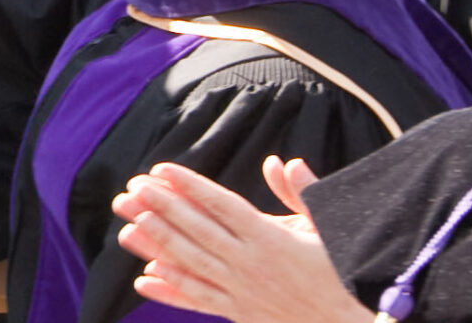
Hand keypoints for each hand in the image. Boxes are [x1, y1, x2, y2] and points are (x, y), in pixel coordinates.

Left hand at [112, 158, 365, 322]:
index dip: (188, 186)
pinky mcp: (239, 312)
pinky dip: (171, 289)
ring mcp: (241, 290)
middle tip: (131, 188)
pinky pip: (199, 299)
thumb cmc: (344, 272)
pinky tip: (144, 279)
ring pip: (191, 263)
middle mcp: (250, 264)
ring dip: (157, 244)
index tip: (160, 169)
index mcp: (270, 238)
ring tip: (127, 225)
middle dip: (161, 207)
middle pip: (197, 230)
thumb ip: (303, 194)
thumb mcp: (330, 228)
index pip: (220, 205)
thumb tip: (282, 162)